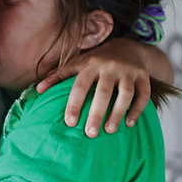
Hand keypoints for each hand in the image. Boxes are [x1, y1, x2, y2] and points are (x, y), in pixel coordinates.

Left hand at [36, 38, 173, 135]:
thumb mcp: (77, 63)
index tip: (70, 122)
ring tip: (110, 130)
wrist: (128, 47)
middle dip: (97, 113)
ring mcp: (129, 71)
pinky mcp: (144, 77)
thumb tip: (38, 90)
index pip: (80, 85)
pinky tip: (130, 124)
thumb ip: (58, 76)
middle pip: (103, 91)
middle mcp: (110, 66)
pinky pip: (143, 95)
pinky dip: (137, 109)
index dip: (74, 103)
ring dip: (118, 113)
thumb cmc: (96, 60)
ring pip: (125, 93)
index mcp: (91, 64)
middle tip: (90, 134)